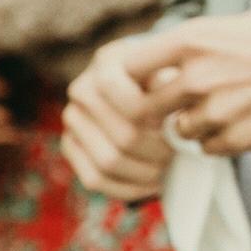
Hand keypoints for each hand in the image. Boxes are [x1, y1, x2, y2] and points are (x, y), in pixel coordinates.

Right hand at [63, 36, 176, 199]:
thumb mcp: (177, 68)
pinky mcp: (71, 146)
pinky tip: (153, 184)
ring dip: (145, 172)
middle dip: (157, 151)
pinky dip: (127, 188)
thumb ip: (175, 84)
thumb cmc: (171, 77)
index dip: (152, 115)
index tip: (179, 124)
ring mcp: (73, 119)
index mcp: (107, 62)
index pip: (126, 98)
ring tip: (168, 167)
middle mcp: (82, 89)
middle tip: (178, 153)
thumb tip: (176, 115)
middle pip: (122, 136)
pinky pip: (95, 179)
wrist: (150, 84)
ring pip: (108, 162)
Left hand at [130, 7, 250, 156]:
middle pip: (147, 107)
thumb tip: (169, 61)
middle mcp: (197, 76)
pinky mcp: (238, 139)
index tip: (146, 82)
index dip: (134, 78)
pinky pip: (209, 149)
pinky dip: (221, 140)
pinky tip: (245, 120)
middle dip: (162, 108)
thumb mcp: (238, 23)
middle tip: (183, 103)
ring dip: (194, 125)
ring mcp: (216, 111)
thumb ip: (199, 44)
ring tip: (225, 109)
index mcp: (194, 39)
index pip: (127, 68)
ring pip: (180, 131)